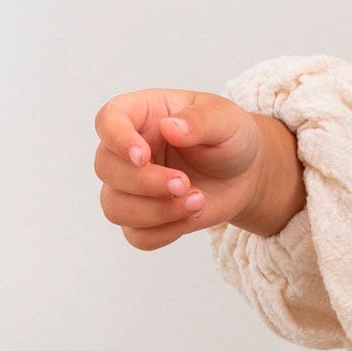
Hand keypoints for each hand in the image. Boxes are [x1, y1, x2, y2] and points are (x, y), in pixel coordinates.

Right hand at [92, 90, 300, 248]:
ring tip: (197, 201)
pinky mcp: (142, 218)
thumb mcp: (226, 119)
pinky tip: (191, 217)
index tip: (142, 156)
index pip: (109, 119)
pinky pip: (136, 235)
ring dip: (156, 212)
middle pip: (105, 168)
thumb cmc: (231, 137)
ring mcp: (130, 186)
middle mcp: (128, 150)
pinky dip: (164, 232)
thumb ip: (201, 120)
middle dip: (145, 183)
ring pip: (115, 207)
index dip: (116, 138)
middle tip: (185, 184)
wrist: (246, 173)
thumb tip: (171, 126)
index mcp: (144, 115)